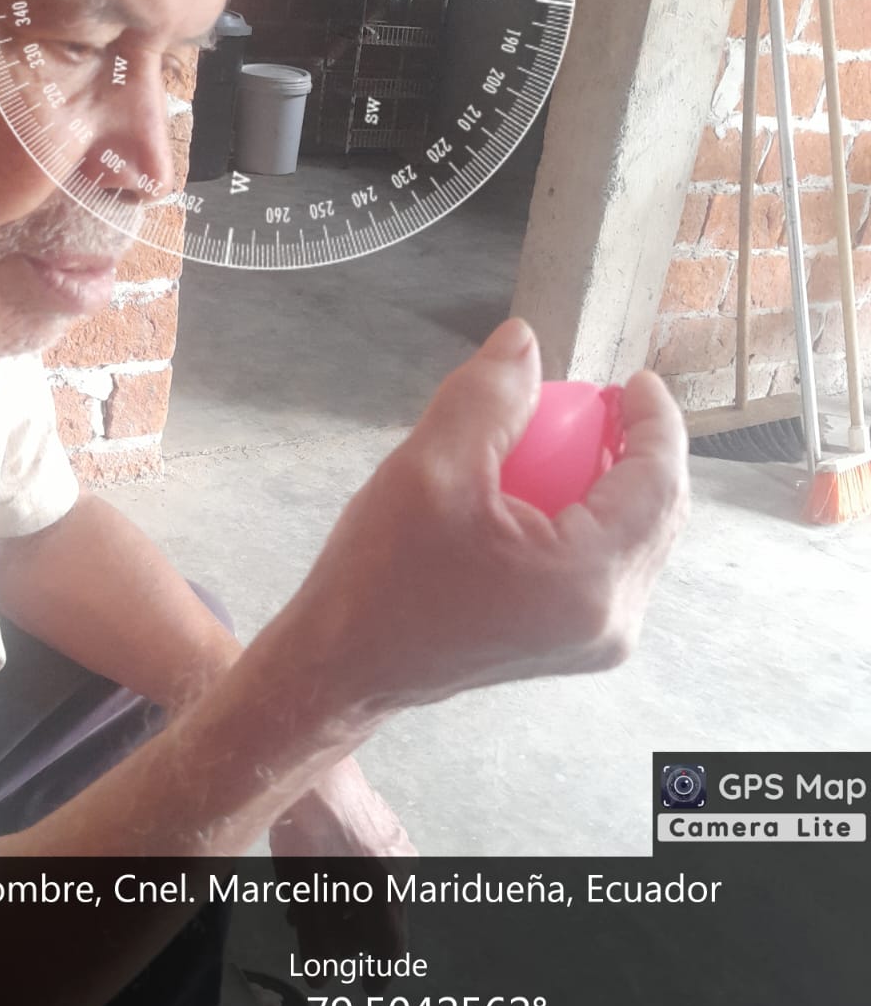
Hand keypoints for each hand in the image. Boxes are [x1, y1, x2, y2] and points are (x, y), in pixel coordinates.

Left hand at [270, 758, 413, 962]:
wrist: (314, 771)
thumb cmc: (308, 836)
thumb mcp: (306, 896)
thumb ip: (318, 942)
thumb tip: (324, 981)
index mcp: (386, 896)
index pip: (391, 949)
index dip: (380, 974)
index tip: (370, 988)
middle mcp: (402, 873)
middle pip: (381, 920)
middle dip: (350, 936)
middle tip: (319, 942)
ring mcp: (398, 845)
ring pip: (375, 891)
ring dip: (346, 908)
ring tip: (306, 911)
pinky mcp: (388, 824)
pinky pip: (374, 865)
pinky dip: (352, 881)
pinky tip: (320, 879)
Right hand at [277, 318, 688, 719]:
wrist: (346, 664)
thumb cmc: (381, 577)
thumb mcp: (430, 467)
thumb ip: (488, 395)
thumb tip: (526, 342)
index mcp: (588, 579)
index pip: (660, 483)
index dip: (655, 421)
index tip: (632, 380)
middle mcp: (609, 620)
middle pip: (658, 513)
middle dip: (637, 450)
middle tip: (599, 403)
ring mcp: (593, 639)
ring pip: (635, 539)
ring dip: (612, 483)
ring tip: (570, 438)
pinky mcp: (570, 643)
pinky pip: (606, 564)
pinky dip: (588, 518)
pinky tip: (546, 488)